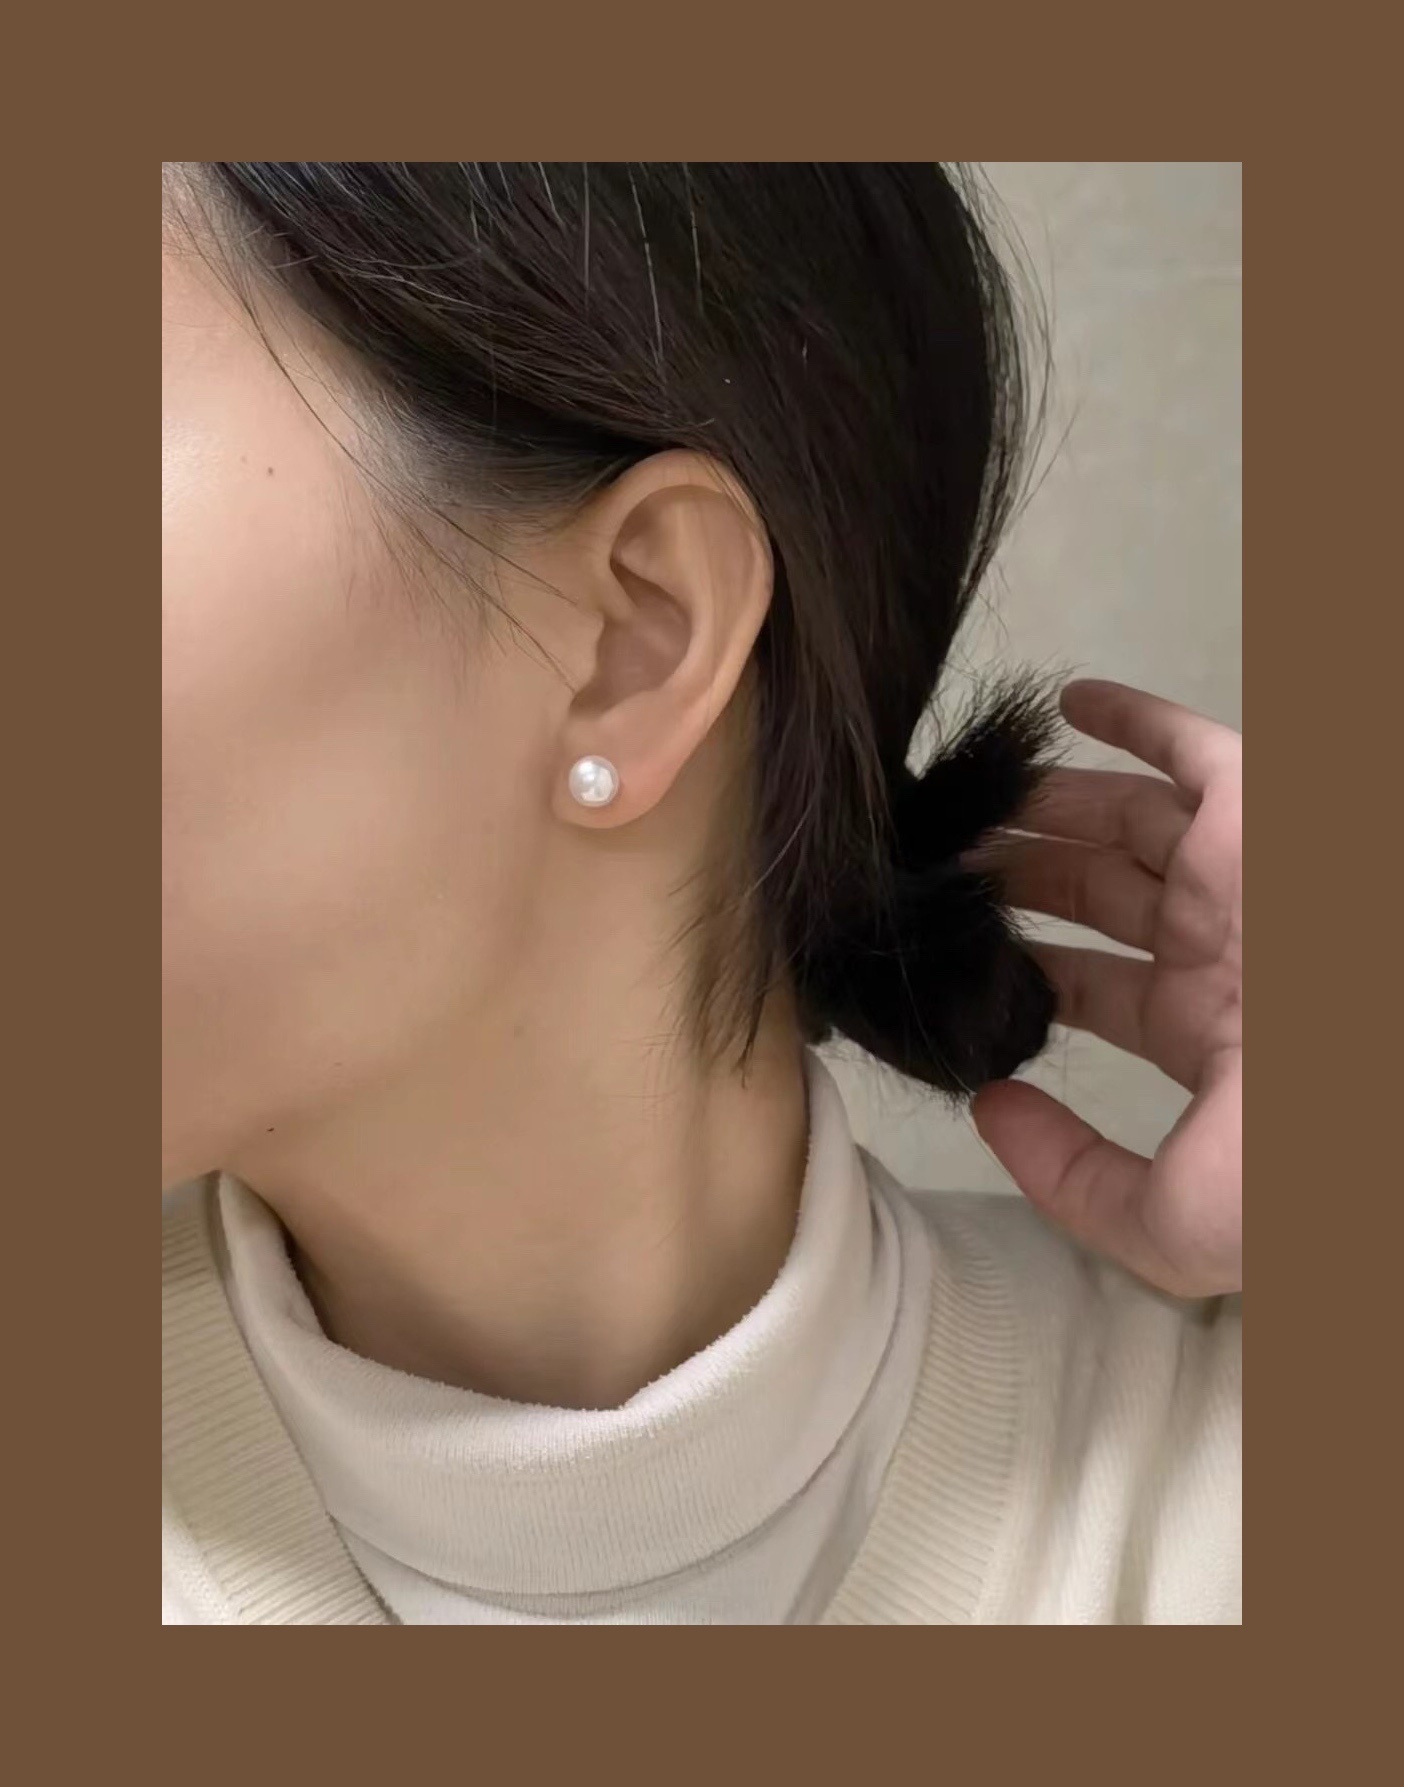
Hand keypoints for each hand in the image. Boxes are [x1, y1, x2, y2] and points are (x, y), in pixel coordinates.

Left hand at [964, 678, 1241, 1298]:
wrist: (1380, 1090)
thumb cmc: (1298, 1161)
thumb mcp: (1172, 1220)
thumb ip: (1071, 1179)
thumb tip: (989, 1105)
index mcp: (1207, 1032)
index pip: (1096, 990)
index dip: (1028, 969)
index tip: (954, 950)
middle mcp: (1220, 945)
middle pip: (1096, 895)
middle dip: (1019, 875)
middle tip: (936, 860)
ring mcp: (1240, 875)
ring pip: (1126, 819)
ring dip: (1048, 802)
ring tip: (969, 792)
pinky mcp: (1260, 808)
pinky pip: (1190, 744)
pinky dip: (1130, 715)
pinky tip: (1063, 701)